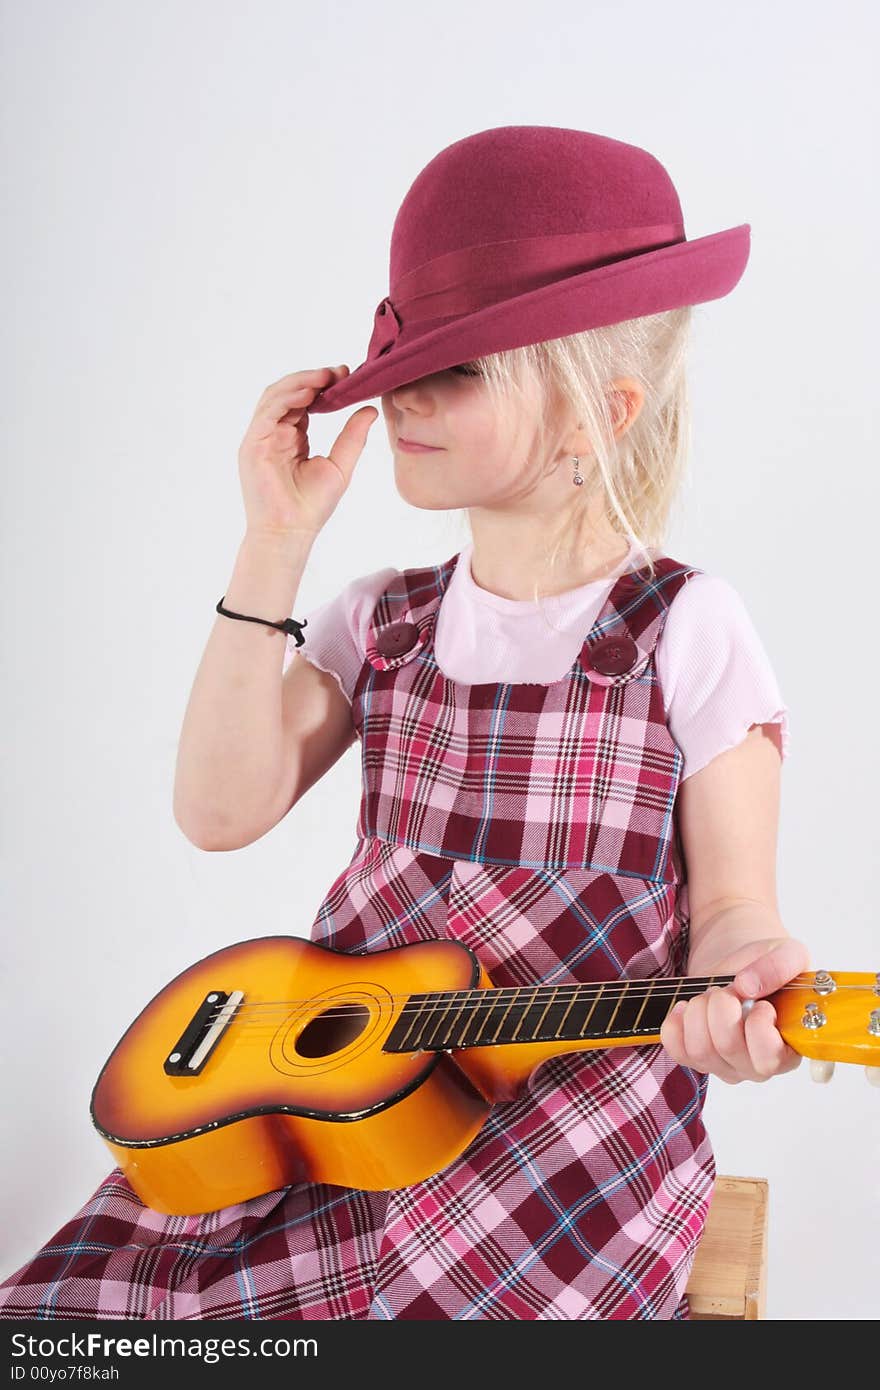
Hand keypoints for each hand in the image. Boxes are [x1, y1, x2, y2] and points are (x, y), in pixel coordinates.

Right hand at [237, 365, 377, 536]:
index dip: (323, 385)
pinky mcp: (252, 445)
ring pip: (275, 396)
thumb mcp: (340, 465)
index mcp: (292, 437)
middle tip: (339, 372)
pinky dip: (286, 399)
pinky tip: (308, 394)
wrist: (290, 533)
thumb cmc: (311, 507)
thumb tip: (370, 409)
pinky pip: (267, 413)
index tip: (347, 376)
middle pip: (288, 393)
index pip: (305, 401)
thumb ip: (352, 437)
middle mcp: (274, 433)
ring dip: (300, 382)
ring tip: (325, 377)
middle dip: (313, 379)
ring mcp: (261, 438)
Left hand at [660, 936, 810, 1083]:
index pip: (769, 1058)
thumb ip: (780, 966)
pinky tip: (689, 1007)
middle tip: (730, 990)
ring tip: (712, 995)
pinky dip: (676, 1021)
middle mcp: (757, 1066)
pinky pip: (675, 1048)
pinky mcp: (695, 1059)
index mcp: (789, 1050)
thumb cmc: (768, 969)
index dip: (758, 1024)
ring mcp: (724, 1066)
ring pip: (699, 1049)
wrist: (741, 969)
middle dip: (722, 1005)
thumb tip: (747, 986)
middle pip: (727, 1047)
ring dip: (700, 1010)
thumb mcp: (788, 955)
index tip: (760, 1002)